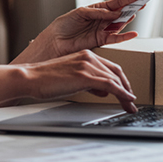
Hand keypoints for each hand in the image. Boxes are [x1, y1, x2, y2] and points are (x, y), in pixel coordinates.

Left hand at [15, 0, 143, 62]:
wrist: (55, 41)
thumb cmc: (64, 24)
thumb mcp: (80, 13)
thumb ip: (98, 13)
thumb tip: (114, 13)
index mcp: (97, 9)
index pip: (115, 3)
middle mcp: (102, 19)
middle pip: (121, 12)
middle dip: (132, 7)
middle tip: (142, 3)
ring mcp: (102, 30)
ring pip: (120, 24)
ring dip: (128, 19)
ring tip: (134, 13)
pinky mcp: (101, 41)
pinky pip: (116, 38)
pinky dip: (125, 36)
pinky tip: (133, 33)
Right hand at [18, 50, 136, 112]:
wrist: (31, 78)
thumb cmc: (46, 79)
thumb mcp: (71, 79)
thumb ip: (88, 82)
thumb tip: (103, 91)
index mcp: (85, 55)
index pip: (110, 67)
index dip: (121, 80)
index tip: (126, 91)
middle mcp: (89, 57)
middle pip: (117, 72)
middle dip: (127, 87)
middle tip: (131, 100)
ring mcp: (87, 65)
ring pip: (115, 79)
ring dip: (126, 94)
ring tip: (130, 106)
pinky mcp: (85, 76)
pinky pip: (110, 85)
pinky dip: (121, 93)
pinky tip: (127, 100)